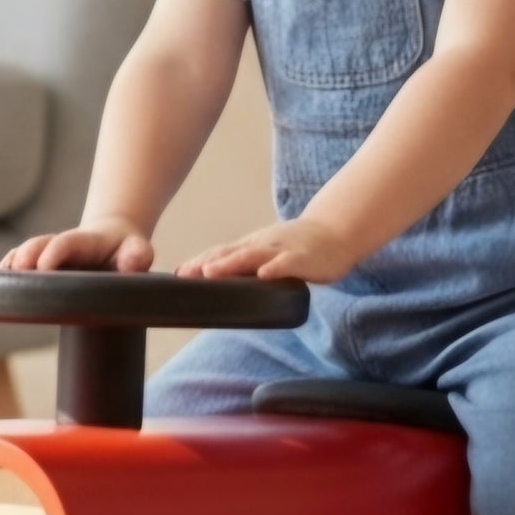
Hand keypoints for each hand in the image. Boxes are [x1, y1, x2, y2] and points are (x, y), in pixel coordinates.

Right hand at [0, 215, 152, 273]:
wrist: (111, 242)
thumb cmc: (126, 251)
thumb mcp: (138, 250)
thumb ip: (138, 255)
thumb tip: (131, 265)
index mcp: (85, 241)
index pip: (68, 242)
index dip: (55, 251)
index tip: (44, 266)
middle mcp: (60, 245)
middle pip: (39, 244)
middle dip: (28, 254)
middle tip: (18, 269)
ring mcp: (47, 254)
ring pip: (25, 254)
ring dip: (13, 264)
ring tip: (1, 276)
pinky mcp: (39, 265)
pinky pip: (18, 264)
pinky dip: (7, 272)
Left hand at [177, 217, 356, 283]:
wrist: (336, 233)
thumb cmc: (297, 248)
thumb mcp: (267, 254)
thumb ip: (247, 266)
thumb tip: (218, 281)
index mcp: (252, 246)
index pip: (221, 253)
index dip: (199, 262)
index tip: (178, 273)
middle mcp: (262, 245)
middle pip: (230, 253)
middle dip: (206, 263)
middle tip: (184, 274)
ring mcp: (282, 250)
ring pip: (253, 256)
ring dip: (230, 264)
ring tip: (210, 272)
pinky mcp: (303, 259)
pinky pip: (287, 263)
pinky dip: (275, 268)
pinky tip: (264, 275)